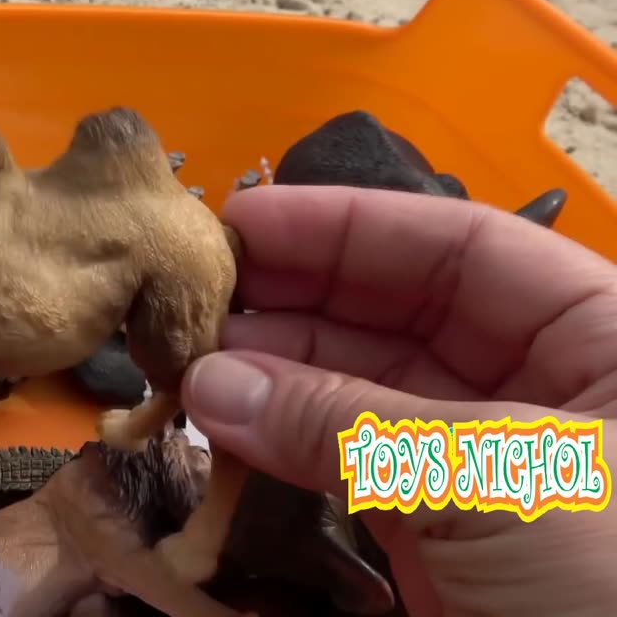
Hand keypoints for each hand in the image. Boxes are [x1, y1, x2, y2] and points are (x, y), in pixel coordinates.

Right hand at [185, 185, 616, 616]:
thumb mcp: (500, 484)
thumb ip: (349, 424)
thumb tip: (214, 382)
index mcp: (603, 342)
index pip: (462, 250)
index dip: (349, 228)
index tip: (244, 221)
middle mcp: (544, 395)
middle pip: (402, 316)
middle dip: (298, 304)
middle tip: (198, 303)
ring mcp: (488, 475)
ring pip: (365, 399)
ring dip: (276, 383)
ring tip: (194, 373)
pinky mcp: (448, 549)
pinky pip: (354, 475)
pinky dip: (288, 456)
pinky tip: (228, 439)